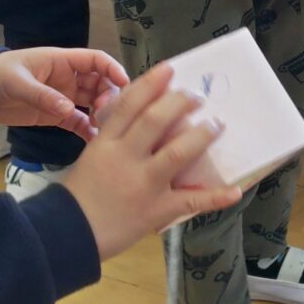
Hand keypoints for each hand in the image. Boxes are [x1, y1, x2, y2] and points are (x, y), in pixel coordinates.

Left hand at [0, 47, 128, 136]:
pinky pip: (78, 122)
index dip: (112, 68)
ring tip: (104, 127)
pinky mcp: (56, 116)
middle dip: (109, 95)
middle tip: (106, 112)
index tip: (124, 83)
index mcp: (62, 61)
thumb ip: (43, 95)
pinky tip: (95, 140)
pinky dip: (88, 130)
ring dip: (102, 113)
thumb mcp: (19, 83)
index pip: (95, 60)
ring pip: (93, 103)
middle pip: (100, 83)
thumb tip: (70, 109)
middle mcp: (68, 79)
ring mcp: (64, 98)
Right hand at [56, 63, 238, 257]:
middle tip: (198, 95)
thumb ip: (114, 139)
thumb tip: (142, 117)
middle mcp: (125, 159)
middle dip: (180, 103)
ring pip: (177, 154)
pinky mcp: (156, 209)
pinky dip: (216, 197)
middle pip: (155, 121)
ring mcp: (143, 184)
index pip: (129, 105)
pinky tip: (235, 190)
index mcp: (105, 143)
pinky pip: (191, 201)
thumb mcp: (91, 157)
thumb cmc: (79, 195)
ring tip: (217, 124)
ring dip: (201, 136)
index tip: (170, 69)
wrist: (68, 234)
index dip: (151, 84)